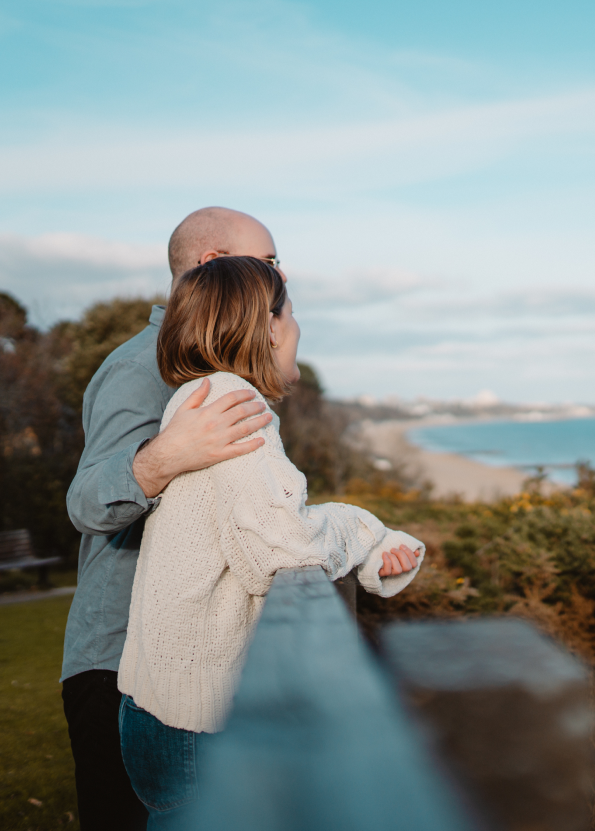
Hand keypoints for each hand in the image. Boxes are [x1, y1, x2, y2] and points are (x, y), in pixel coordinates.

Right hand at [133, 378, 272, 496]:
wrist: (168, 454)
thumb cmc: (175, 431)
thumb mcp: (184, 409)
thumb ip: (197, 395)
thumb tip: (208, 381)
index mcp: (207, 412)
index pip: (231, 399)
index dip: (244, 394)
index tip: (252, 393)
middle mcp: (215, 424)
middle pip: (241, 412)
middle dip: (255, 406)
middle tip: (263, 404)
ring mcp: (219, 440)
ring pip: (245, 429)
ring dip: (259, 422)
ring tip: (268, 417)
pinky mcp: (219, 454)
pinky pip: (240, 449)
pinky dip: (253, 445)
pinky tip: (262, 440)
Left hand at [378, 544, 419, 576]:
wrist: (371, 552)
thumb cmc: (386, 548)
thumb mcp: (397, 547)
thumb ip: (407, 549)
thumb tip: (417, 552)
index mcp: (405, 564)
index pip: (414, 564)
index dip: (410, 554)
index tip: (401, 545)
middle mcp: (400, 570)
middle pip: (408, 567)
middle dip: (401, 555)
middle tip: (393, 549)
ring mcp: (391, 573)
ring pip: (398, 570)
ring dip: (394, 558)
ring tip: (388, 552)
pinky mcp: (383, 574)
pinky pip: (388, 571)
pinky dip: (387, 561)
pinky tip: (384, 554)